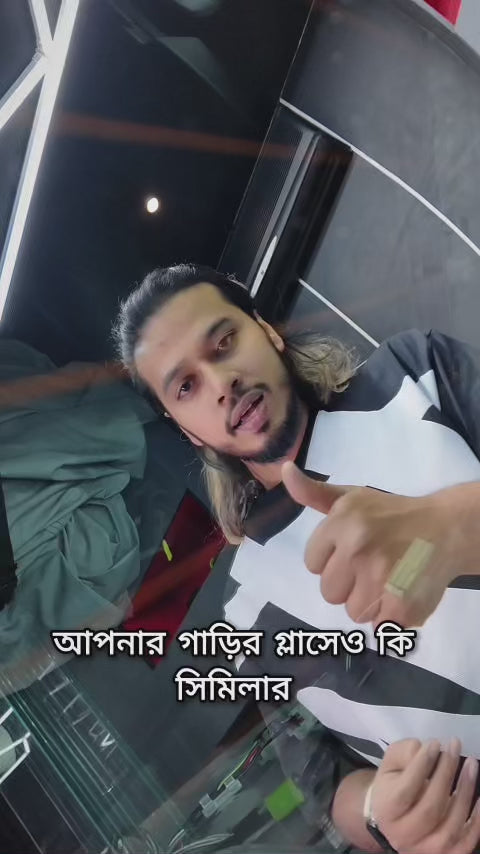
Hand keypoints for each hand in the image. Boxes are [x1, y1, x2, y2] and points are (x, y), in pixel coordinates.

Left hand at [282, 462, 454, 627]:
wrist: (445, 528)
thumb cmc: (392, 514)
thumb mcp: (352, 497)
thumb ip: (314, 492)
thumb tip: (285, 471)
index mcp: (342, 523)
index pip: (312, 563)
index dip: (331, 560)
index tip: (352, 551)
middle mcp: (358, 548)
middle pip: (329, 591)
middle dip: (348, 583)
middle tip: (373, 566)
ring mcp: (380, 578)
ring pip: (352, 611)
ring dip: (368, 602)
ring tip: (387, 579)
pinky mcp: (400, 605)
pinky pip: (378, 626)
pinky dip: (388, 617)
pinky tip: (399, 594)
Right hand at [371, 738, 479, 853]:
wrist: (393, 821)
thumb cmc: (393, 786)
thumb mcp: (390, 765)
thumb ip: (404, 753)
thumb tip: (426, 749)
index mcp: (386, 810)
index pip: (406, 789)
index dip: (422, 765)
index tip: (436, 742)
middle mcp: (403, 835)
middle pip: (430, 807)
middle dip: (446, 774)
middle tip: (454, 747)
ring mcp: (426, 849)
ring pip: (450, 826)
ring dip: (465, 792)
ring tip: (472, 765)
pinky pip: (467, 841)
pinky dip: (477, 819)